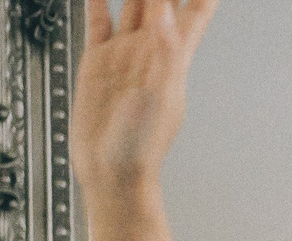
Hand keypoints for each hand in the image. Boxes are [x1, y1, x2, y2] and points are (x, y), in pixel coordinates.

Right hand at [73, 0, 215, 240]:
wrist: (112, 171)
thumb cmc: (141, 147)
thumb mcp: (158, 98)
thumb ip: (162, 54)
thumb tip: (165, 15)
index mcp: (173, 59)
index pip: (193, 12)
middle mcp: (151, 51)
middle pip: (163, 0)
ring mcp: (124, 53)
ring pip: (133, 3)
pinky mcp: (98, 61)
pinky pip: (99, 19)